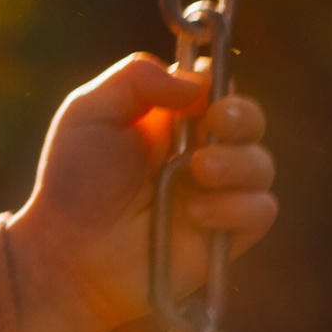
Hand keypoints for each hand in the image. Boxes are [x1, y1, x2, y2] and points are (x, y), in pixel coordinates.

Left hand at [6, 54, 277, 331]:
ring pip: (261, 163)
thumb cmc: (74, 182)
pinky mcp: (227, 233)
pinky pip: (261, 210)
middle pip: (247, 120)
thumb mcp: (89, 113)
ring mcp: (215, 192)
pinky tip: (196, 213)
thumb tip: (198, 83)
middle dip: (241, 115)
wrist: (71, 251)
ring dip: (236, 162)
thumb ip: (135, 79)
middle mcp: (197, 151)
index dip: (216, 83)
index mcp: (168, 119)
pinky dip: (235, 207)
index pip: (214, 88)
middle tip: (216, 121)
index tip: (200, 91)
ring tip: (197, 171)